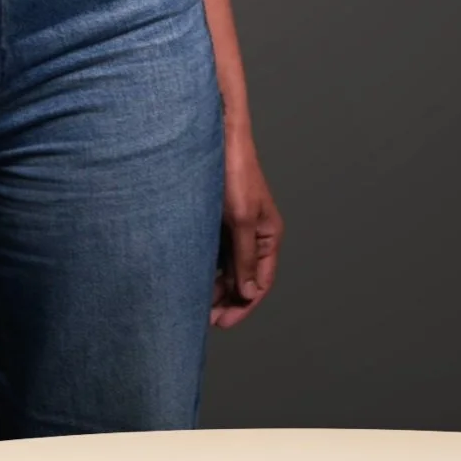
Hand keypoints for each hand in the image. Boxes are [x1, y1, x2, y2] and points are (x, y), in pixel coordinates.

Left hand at [212, 130, 281, 326]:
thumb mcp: (240, 220)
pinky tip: (192, 279)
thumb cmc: (233, 173)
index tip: (224, 322)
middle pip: (244, 277)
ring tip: (197, 304)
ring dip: (216, 286)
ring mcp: (236, 227)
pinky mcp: (219, 219)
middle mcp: (255, 234)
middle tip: (206, 319)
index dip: (244, 305)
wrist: (216, 138)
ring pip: (228, 267)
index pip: (260, 282)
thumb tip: (248, 293)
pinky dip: (207, 268)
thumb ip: (244, 257)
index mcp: (268, 235)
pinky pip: (216, 252)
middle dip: (227, 300)